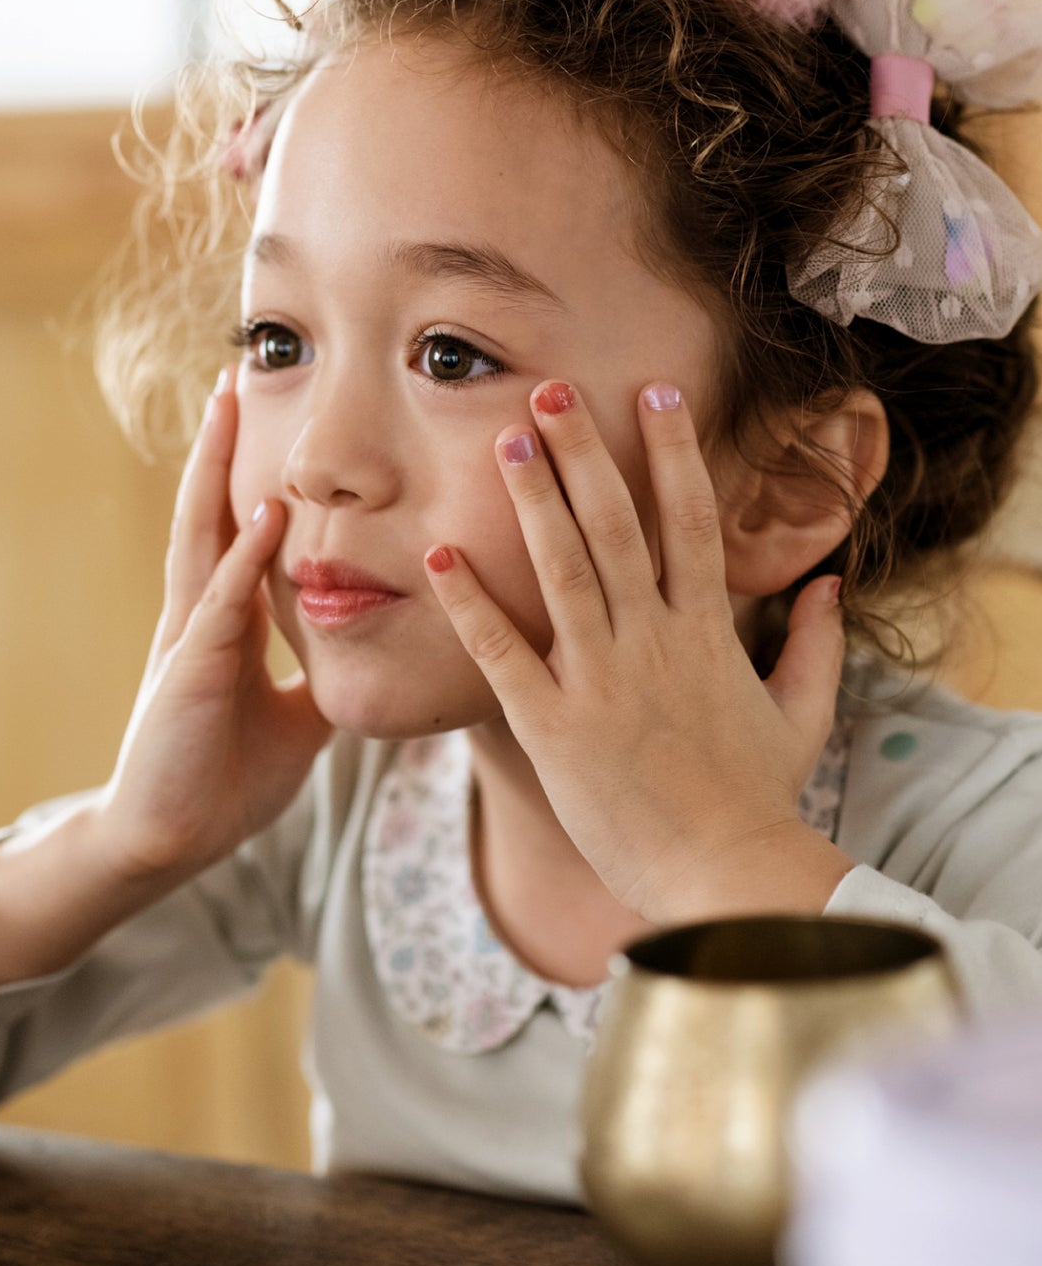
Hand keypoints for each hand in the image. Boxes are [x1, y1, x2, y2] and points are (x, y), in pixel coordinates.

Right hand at [101, 364, 331, 883]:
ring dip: (218, 475)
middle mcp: (199, 617)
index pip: (236, 535)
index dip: (249, 478)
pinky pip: (221, 606)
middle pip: (210, 515)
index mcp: (222, 625)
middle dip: (220, 448)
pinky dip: (244, 560)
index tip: (262, 419)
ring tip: (228, 410)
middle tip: (233, 377)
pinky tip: (267, 517)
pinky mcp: (191, 674)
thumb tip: (363, 655)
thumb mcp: (291, 720)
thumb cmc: (224, 779)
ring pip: (204, 540)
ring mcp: (190, 640)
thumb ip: (314, 678)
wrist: (171, 838)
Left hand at [423, 378, 850, 923]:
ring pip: (562, 569)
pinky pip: (503, 651)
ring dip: (532, 501)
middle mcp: (653, 640)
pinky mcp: (553, 725)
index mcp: (708, 631)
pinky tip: (438, 554)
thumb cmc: (758, 800)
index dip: (673, 451)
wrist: (723, 874)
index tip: (654, 391)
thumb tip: (827, 584)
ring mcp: (601, 679)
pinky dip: (470, 601)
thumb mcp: (802, 717)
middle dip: (584, 451)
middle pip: (616, 524)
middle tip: (550, 390)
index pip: (692, 519)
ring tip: (504, 442)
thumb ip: (815, 645)